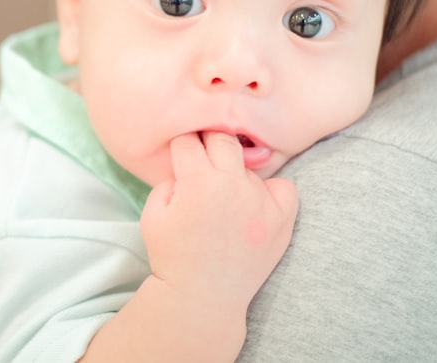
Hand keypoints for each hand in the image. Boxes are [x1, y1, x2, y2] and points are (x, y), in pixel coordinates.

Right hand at [139, 131, 298, 310]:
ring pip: (247, 164)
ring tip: (224, 202)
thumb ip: (169, 176)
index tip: (180, 160)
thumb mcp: (153, 212)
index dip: (180, 149)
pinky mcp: (282, 220)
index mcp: (198, 182)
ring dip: (234, 174)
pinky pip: (283, 186)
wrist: (202, 298)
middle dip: (207, 146)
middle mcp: (233, 185)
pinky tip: (254, 206)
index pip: (188, 140)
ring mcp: (261, 202)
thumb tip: (190, 157)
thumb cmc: (172, 254)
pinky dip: (271, 191)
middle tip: (202, 169)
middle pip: (221, 138)